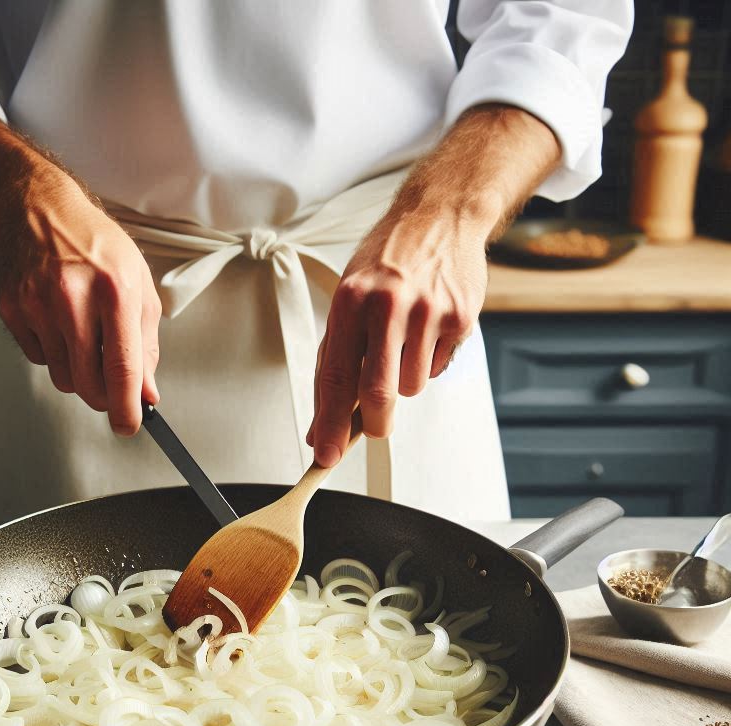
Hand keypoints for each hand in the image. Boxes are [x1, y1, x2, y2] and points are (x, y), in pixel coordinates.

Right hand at [0, 166, 160, 435]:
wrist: (41, 211)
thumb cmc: (96, 247)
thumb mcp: (139, 286)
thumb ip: (146, 345)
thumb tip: (147, 392)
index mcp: (115, 291)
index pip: (122, 369)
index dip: (126, 407)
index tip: (128, 425)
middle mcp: (73, 298)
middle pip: (88, 383)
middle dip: (103, 396)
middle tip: (110, 386)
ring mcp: (38, 305)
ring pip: (62, 378)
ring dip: (78, 373)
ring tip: (84, 336)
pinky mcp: (13, 310)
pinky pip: (39, 359)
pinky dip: (53, 353)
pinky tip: (58, 322)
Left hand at [307, 208, 487, 466]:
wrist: (440, 216)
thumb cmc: (387, 261)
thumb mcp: (349, 298)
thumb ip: (334, 359)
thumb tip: (321, 421)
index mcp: (351, 302)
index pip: (335, 377)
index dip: (329, 423)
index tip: (324, 455)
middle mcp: (388, 305)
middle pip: (378, 392)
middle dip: (373, 423)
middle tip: (372, 427)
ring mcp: (428, 311)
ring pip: (411, 386)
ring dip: (403, 381)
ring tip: (402, 344)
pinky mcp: (459, 317)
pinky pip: (437, 368)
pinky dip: (428, 361)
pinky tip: (427, 330)